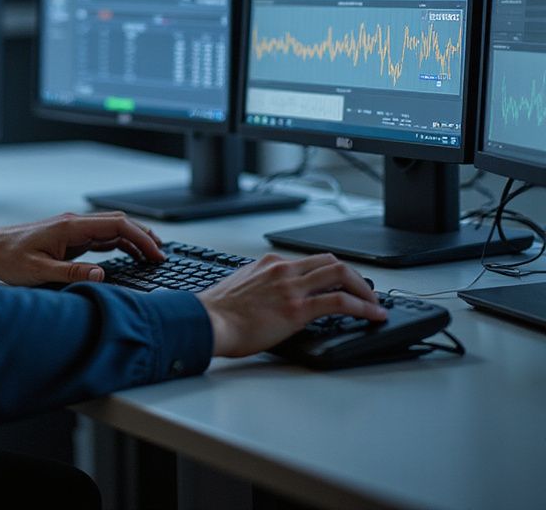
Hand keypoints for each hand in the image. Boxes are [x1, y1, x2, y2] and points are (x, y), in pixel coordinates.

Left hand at [0, 211, 164, 285]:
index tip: (156, 253)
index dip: (140, 237)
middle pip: (119, 223)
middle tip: (161, 256)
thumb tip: (102, 274)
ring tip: (151, 257)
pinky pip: (101, 237)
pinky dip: (120, 244)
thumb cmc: (9, 258)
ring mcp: (72, 229)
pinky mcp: (69, 238)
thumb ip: (71, 272)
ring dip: (133, 240)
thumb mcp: (39, 272)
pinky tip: (128, 256)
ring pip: (112, 229)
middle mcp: (74, 223)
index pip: (116, 224)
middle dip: (143, 236)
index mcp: (70, 226)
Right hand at [199, 252, 386, 357]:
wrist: (208, 321)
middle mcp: (283, 269)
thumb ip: (261, 286)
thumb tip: (273, 298)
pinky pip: (340, 301)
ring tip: (375, 304)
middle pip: (331, 261)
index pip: (310, 261)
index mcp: (269, 264)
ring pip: (341, 274)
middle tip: (366, 292)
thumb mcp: (241, 288)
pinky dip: (363, 306)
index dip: (332, 273)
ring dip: (364, 288)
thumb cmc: (217, 312)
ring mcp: (292, 286)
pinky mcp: (298, 308)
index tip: (342, 285)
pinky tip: (374, 315)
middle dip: (354, 276)